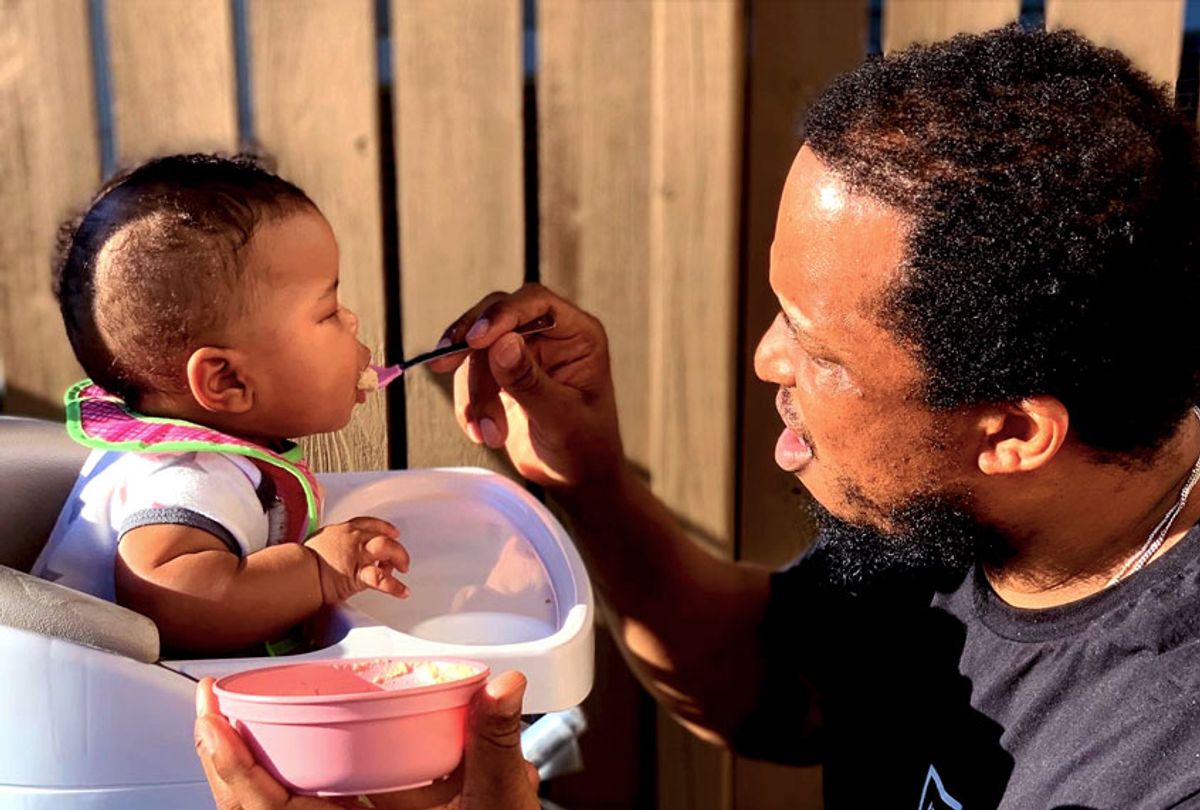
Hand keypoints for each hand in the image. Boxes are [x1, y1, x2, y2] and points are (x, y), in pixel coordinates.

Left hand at [195, 672, 539, 809]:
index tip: (212, 722)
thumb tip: (501, 686)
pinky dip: (277, 780)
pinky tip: (280, 750)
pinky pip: (301, 808)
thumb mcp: (496, 801)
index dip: (236, 768)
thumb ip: (494, 743)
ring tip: (227, 723)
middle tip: (209, 706)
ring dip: (244, 772)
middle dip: (224, 761)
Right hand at [304, 517, 408, 604]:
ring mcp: (358, 555)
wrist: (298, 572)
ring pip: (388, 549)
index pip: (368, 524)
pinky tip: (403, 591)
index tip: (390, 532)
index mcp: (341, 531)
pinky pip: (383, 579)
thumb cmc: (300, 562)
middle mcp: (353, 539)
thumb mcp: (315, 544)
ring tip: (404, 568)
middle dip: (395, 545)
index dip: (383, 528)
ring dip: (399, 558)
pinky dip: (395, 586)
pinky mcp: (360, 574)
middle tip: (400, 556)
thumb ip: (327, 546)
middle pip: (383, 536)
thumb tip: (325, 555)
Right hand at [429, 283, 623, 488]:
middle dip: (471, 349)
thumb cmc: (585, 450)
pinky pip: (468, 376)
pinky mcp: (499, 377)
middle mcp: (549, 336)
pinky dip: (467, 405)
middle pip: (495, 318)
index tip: (474, 339)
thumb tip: (501, 343)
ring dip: (474, 394)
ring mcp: (522, 355)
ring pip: (475, 352)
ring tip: (489, 433)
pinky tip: (482, 432)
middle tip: (443, 364)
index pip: (535, 302)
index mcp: (577, 334)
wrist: (576, 481)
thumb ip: (530, 381)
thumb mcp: (561, 418)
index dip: (502, 314)